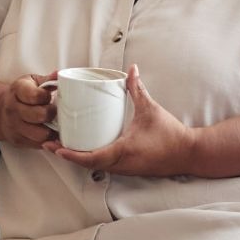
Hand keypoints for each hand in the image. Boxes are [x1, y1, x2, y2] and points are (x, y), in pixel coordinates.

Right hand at [0, 73, 56, 147]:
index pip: (35, 95)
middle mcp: (13, 108)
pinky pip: (39, 145)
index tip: (48, 97)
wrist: (2, 110)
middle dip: (51, 114)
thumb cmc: (23, 94)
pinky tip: (50, 132)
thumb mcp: (32, 82)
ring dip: (51, 130)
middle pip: (40, 116)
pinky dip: (48, 140)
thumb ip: (47, 79)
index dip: (46, 97)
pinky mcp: (18, 140)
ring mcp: (14, 126)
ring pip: (41, 134)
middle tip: (54, 111)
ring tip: (53, 124)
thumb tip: (60, 74)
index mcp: (17, 90)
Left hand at [46, 64, 197, 176]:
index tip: (57, 148)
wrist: (188, 153)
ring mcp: (125, 170)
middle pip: (87, 165)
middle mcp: (122, 164)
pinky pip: (105, 166)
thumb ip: (137, 89)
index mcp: (123, 151)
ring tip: (63, 146)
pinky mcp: (129, 169)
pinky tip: (85, 149)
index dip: (72, 155)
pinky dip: (92, 160)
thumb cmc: (170, 134)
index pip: (91, 158)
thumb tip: (131, 70)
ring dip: (79, 159)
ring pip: (95, 167)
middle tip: (51, 144)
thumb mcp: (150, 109)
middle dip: (68, 156)